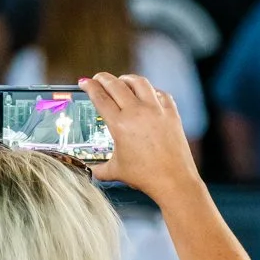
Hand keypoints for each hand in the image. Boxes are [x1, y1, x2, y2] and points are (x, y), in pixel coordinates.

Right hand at [84, 71, 198, 202]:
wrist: (174, 180)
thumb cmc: (145, 176)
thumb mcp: (116, 171)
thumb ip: (98, 169)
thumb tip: (87, 171)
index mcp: (120, 125)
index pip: (100, 97)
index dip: (90, 86)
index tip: (85, 82)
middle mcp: (137, 112)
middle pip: (116, 85)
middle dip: (104, 78)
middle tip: (99, 79)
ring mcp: (156, 110)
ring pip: (139, 82)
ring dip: (127, 79)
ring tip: (122, 81)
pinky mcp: (172, 113)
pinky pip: (160, 93)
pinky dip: (151, 90)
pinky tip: (147, 94)